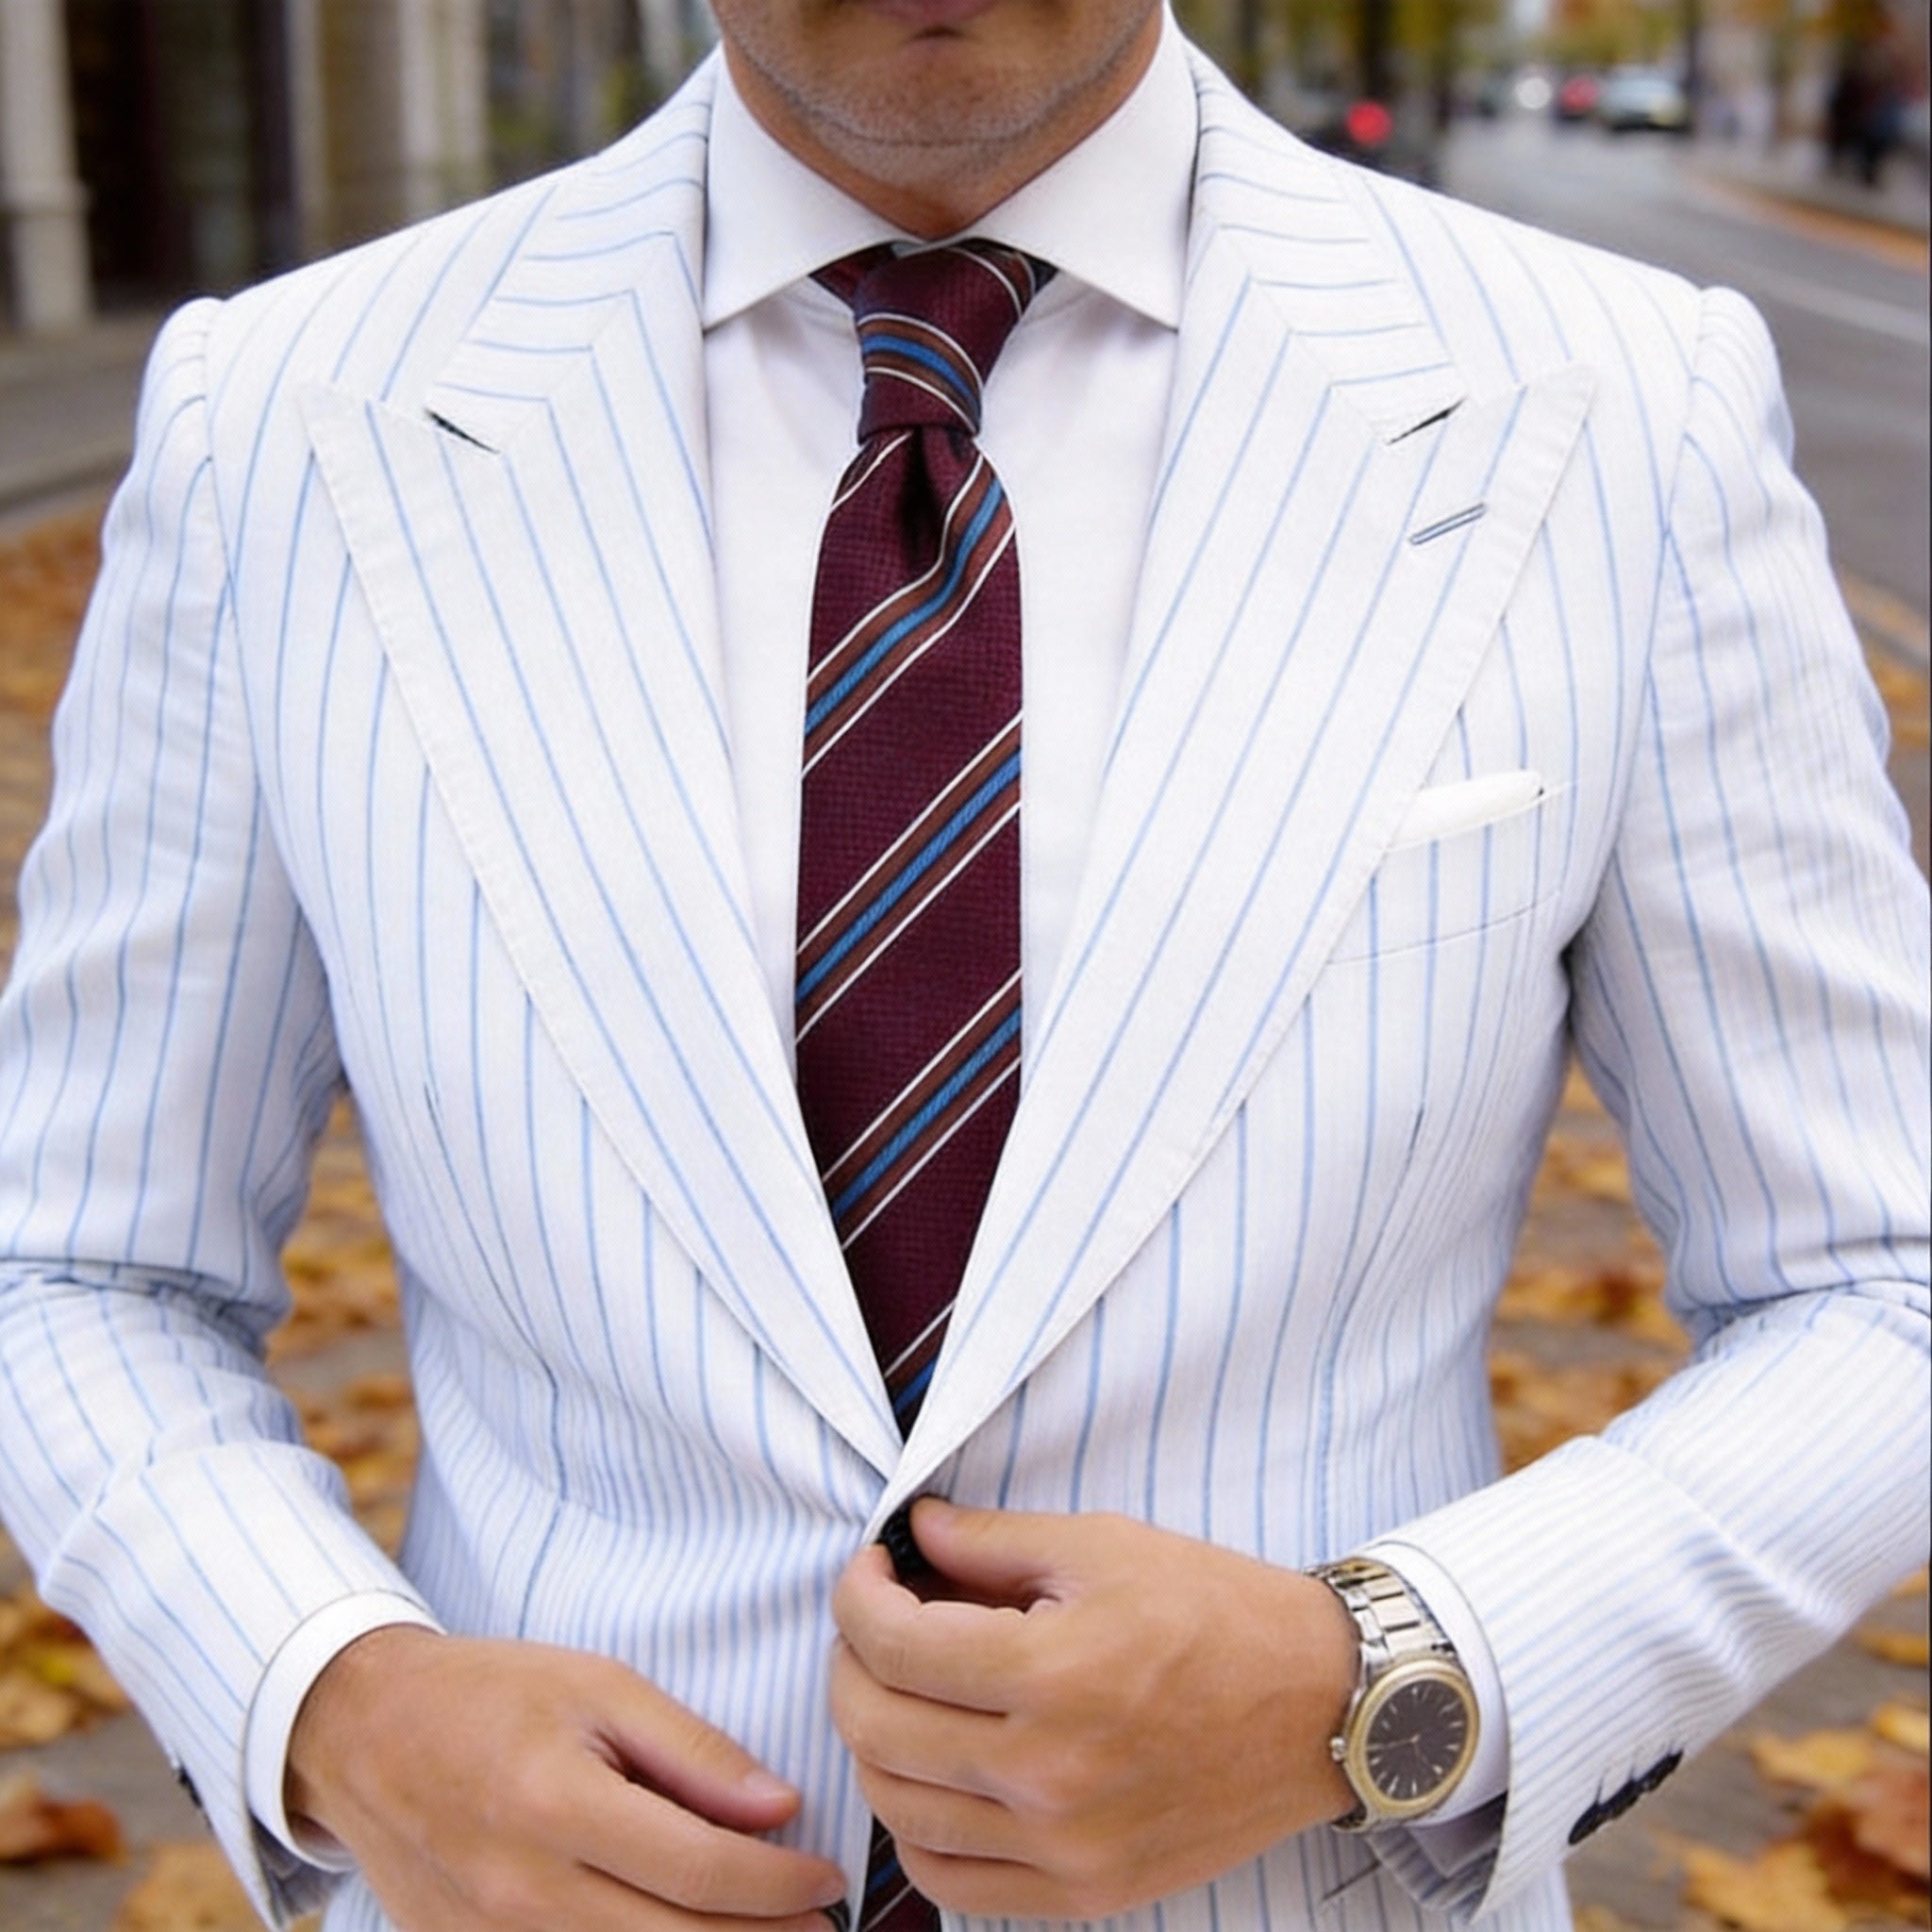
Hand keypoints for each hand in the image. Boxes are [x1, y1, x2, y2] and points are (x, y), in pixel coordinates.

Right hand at [286, 1626, 848, 1931]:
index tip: (831, 1877)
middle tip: (822, 1927)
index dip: (781, 1884)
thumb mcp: (599, 1687)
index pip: (701, 1871)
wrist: (364, 1735)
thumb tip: (780, 1808)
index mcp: (559, 1806)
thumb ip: (693, 1752)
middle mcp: (523, 1891)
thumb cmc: (493, 1695)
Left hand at [829, 1500, 1358, 1918]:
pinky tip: (933, 1772)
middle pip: (875, 1729)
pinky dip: (916, 1825)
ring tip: (899, 1691)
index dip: (856, 1596)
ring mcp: (1064, 1846)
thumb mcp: (1105, 1545)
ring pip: (897, 1807)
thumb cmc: (1218, 1611)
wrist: (1321, 1705)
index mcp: (1052, 1673)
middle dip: (849, 1661)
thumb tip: (912, 1531)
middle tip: (873, 1622)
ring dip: (873, 1740)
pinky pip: (950, 1880)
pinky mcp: (1085, 1891)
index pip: (892, 1645)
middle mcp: (1048, 1774)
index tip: (870, 1570)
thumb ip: (993, 1541)